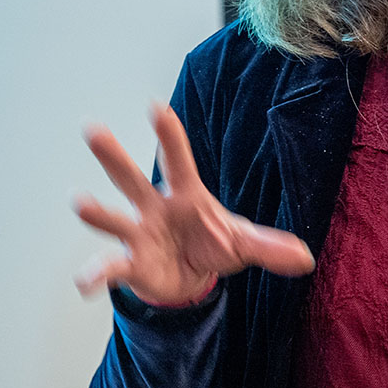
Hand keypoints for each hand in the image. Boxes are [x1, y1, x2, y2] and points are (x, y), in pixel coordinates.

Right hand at [73, 104, 314, 304]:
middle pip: (132, 177)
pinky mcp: (130, 264)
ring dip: (97, 212)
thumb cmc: (213, 245)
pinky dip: (97, 273)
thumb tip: (307, 258)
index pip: (179, 160)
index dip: (169, 134)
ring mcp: (139, 234)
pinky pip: (111, 265)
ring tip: (80, 201)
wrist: (191, 280)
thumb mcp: (244, 244)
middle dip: (113, 156)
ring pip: (114, 218)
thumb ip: (270, 247)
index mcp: (186, 195)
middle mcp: (155, 208)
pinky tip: (85, 281)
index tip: (155, 105)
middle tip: (92, 129)